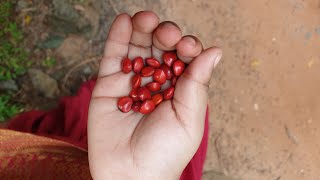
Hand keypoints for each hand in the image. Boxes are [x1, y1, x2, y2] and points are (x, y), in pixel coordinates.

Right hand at [88, 11, 221, 179]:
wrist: (131, 174)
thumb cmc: (166, 151)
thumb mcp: (189, 118)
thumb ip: (197, 84)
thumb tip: (215, 50)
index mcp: (178, 88)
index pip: (184, 58)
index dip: (186, 46)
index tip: (187, 47)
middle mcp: (156, 81)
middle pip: (161, 47)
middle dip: (165, 34)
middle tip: (167, 33)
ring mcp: (131, 81)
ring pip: (138, 46)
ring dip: (142, 28)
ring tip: (146, 18)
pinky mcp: (108, 85)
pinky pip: (113, 55)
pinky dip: (118, 36)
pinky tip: (125, 21)